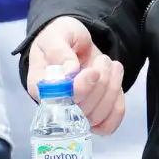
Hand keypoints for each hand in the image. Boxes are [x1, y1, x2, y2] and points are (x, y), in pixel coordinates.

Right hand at [27, 16, 125, 134]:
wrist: (75, 40)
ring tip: (109, 64)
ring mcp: (75, 112)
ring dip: (112, 88)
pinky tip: (115, 79)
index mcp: (40, 87)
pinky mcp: (94, 113)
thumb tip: (69, 72)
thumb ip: (59, 52)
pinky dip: (118, 101)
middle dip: (100, 84)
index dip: (80, 89)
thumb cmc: (61, 37)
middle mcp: (55, 105)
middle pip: (81, 112)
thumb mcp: (56, 35)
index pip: (58, 102)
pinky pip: (109, 122)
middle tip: (102, 60)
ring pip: (98, 117)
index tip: (92, 70)